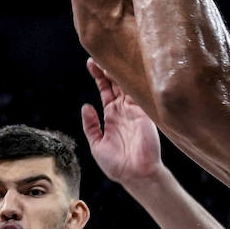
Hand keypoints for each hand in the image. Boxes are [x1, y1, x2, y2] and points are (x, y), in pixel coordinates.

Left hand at [82, 58, 162, 183]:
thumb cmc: (116, 165)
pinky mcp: (144, 114)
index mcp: (111, 117)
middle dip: (108, 69)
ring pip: (126, 86)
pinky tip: (126, 70)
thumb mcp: (97, 145)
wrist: (136, 175)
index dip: (98, 77)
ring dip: (119, 72)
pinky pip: (137, 94)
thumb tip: (86, 106)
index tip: (91, 63)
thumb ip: (91, 126)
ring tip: (109, 57)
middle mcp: (123, 111)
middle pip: (115, 84)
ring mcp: (135, 111)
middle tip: (100, 53)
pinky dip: (132, 82)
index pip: (105, 91)